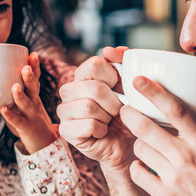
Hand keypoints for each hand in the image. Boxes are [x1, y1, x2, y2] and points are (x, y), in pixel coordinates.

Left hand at [0, 52, 57, 154]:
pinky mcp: (26, 128)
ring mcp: (31, 116)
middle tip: (26, 67)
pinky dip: (10, 116)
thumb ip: (15, 91)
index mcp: (33, 96)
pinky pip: (18, 121)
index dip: (35, 67)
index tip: (33, 54)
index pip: (36, 79)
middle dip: (30, 78)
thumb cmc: (29, 120)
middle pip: (34, 89)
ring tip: (15, 86)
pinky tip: (2, 110)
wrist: (44, 143)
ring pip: (26, 104)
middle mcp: (34, 104)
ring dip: (20, 95)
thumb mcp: (25, 103)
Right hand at [57, 47, 136, 179]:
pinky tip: (103, 132)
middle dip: (114, 102)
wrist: (127, 144)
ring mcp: (64, 110)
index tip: (121, 88)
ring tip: (110, 121)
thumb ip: (124, 62)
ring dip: (107, 117)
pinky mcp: (65, 130)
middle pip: (94, 87)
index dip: (113, 77)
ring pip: (89, 107)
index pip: (94, 64)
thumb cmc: (128, 114)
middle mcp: (69, 90)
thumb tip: (110, 50)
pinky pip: (88, 125)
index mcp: (83, 75)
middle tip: (118, 110)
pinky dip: (102, 130)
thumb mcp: (131, 86)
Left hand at [119, 76, 195, 195]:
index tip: (139, 81)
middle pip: (147, 128)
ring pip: (140, 149)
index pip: (174, 110)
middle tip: (124, 109)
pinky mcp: (165, 195)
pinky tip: (145, 165)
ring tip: (145, 143)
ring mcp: (173, 177)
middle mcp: (185, 157)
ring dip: (139, 143)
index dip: (154, 92)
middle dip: (130, 114)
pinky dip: (138, 167)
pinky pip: (138, 174)